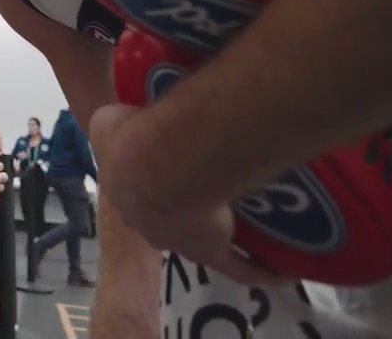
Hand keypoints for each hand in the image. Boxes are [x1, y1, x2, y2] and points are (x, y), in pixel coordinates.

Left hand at [89, 103, 287, 286]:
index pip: (136, 189)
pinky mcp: (209, 251)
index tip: (173, 163)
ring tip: (247, 225)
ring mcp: (178, 240)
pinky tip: (282, 272)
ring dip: (220, 234)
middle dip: (182, 205)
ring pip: (199, 241)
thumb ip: (117, 121)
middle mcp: (147, 222)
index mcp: (123, 190)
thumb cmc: (132, 137)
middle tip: (211, 188)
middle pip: (165, 216)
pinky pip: (239, 267)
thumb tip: (129, 119)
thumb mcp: (109, 120)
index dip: (151, 177)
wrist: (160, 163)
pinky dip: (261, 272)